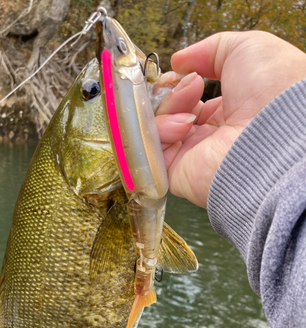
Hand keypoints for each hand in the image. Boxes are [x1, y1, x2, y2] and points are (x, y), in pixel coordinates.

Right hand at [156, 31, 305, 207]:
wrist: (277, 132)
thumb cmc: (273, 91)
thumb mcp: (246, 50)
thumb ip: (210, 50)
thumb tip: (180, 60)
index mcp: (227, 113)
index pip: (188, 100)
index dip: (177, 85)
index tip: (178, 72)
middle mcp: (209, 137)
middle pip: (169, 113)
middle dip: (171, 94)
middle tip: (188, 85)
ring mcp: (193, 157)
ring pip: (158, 128)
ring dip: (168, 108)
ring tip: (190, 101)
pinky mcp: (179, 174)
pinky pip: (154, 150)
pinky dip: (162, 131)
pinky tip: (184, 125)